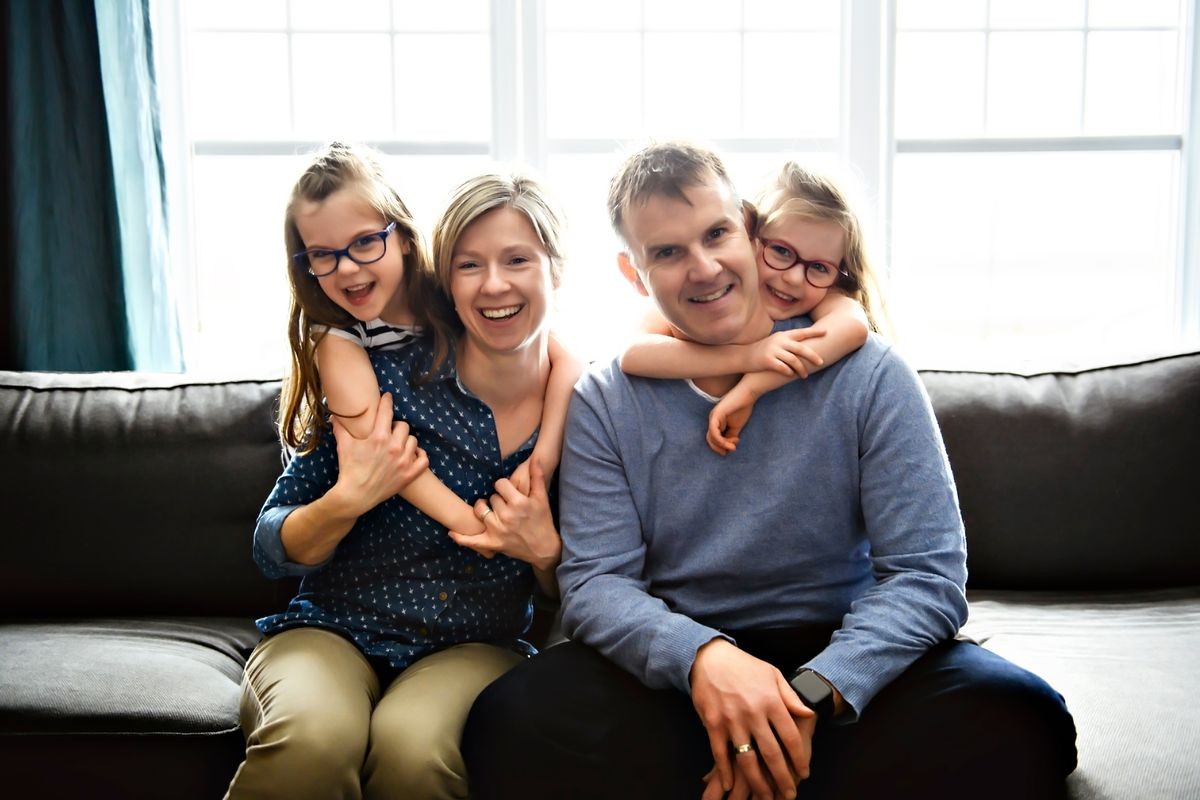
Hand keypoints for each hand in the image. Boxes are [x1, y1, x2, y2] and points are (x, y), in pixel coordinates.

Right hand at [330, 393, 427, 516]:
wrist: (355, 496)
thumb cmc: (349, 470)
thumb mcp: (343, 446)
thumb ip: (340, 428)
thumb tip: (333, 415)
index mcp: (378, 437)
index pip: (387, 411)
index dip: (387, 401)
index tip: (388, 397)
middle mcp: (394, 447)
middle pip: (403, 426)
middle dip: (396, 427)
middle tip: (389, 432)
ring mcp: (404, 461)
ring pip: (413, 441)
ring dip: (406, 441)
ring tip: (398, 445)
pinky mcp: (409, 474)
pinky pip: (424, 459)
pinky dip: (419, 456)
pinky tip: (412, 455)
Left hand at [449, 457, 560, 570]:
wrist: (544, 548)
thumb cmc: (543, 521)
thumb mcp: (542, 498)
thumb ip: (537, 476)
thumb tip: (535, 457)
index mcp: (519, 503)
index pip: (500, 484)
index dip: (503, 486)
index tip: (507, 492)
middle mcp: (506, 516)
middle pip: (491, 498)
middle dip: (497, 500)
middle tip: (504, 505)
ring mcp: (497, 530)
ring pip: (480, 511)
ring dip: (482, 510)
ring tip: (489, 511)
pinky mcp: (493, 544)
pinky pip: (473, 540)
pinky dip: (461, 538)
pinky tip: (452, 532)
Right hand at [691, 639, 813, 799]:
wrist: (710, 657)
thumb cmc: (744, 666)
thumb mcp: (773, 675)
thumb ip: (790, 697)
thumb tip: (808, 713)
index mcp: (771, 701)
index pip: (790, 736)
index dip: (799, 758)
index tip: (803, 773)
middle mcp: (753, 712)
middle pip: (771, 753)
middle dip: (782, 778)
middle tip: (789, 795)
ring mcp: (732, 720)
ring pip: (747, 759)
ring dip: (758, 783)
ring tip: (766, 798)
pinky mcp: (713, 724)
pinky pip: (719, 753)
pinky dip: (725, 772)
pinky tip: (730, 785)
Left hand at [707, 388, 757, 455]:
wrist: (748, 395)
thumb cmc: (743, 408)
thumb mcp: (736, 427)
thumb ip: (731, 436)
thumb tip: (728, 448)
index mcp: (716, 422)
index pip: (713, 439)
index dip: (720, 447)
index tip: (733, 448)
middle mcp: (712, 420)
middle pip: (710, 439)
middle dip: (720, 447)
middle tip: (732, 449)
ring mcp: (713, 417)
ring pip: (712, 437)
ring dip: (723, 444)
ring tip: (733, 446)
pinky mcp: (716, 414)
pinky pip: (713, 431)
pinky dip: (720, 439)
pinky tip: (731, 442)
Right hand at [746, 329, 825, 377]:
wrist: (743, 356)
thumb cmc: (763, 350)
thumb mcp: (776, 342)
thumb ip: (789, 342)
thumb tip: (806, 346)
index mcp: (783, 336)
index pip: (802, 333)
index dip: (814, 332)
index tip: (826, 332)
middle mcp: (779, 341)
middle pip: (801, 348)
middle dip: (812, 356)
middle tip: (821, 362)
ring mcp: (773, 351)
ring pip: (793, 360)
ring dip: (801, 369)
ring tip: (804, 375)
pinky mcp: (767, 361)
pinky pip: (783, 368)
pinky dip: (789, 372)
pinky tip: (791, 375)